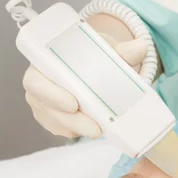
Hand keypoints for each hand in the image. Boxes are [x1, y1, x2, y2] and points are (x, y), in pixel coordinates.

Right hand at [23, 36, 147, 138]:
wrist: (92, 62)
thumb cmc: (91, 54)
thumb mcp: (105, 49)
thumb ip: (122, 50)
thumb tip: (142, 47)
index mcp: (42, 62)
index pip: (35, 82)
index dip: (50, 95)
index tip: (73, 104)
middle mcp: (38, 84)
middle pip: (46, 107)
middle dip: (71, 120)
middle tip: (95, 129)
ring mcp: (43, 104)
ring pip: (55, 121)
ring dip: (77, 128)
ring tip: (99, 131)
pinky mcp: (52, 118)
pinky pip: (61, 129)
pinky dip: (77, 131)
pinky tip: (92, 129)